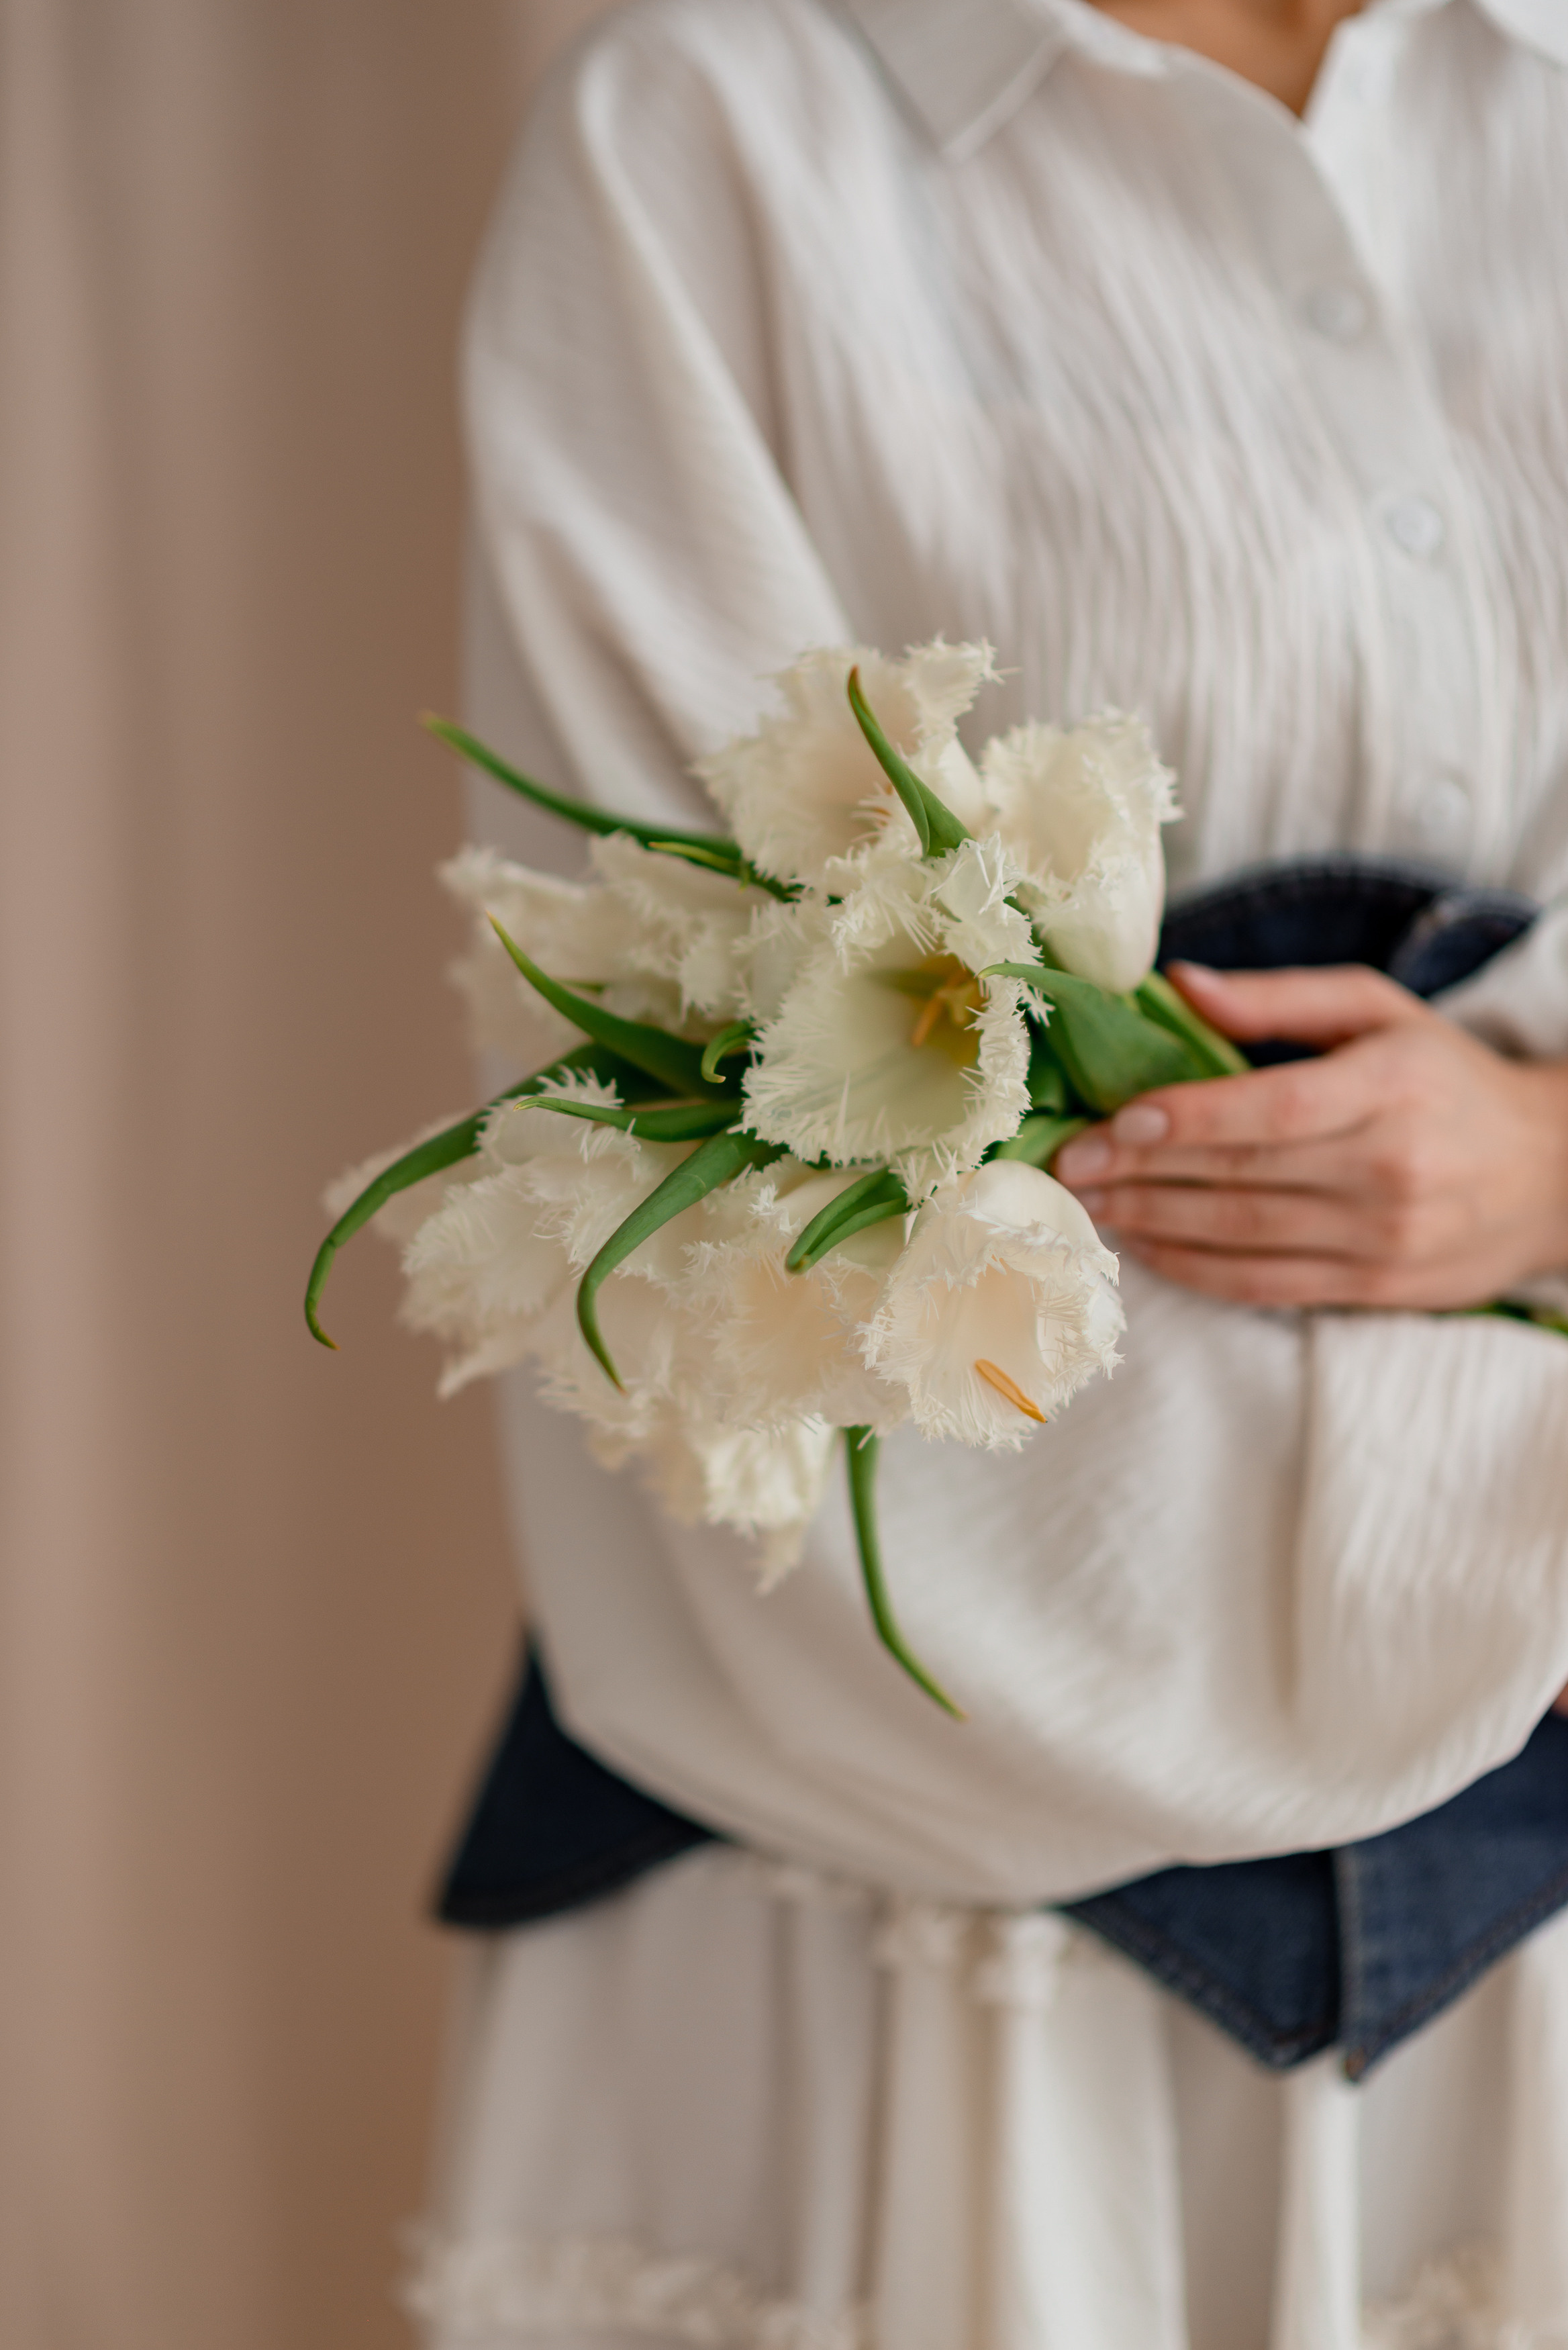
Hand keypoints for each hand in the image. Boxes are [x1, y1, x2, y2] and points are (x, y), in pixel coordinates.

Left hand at [1052, 962, 1567, 1310]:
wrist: (1551, 1172)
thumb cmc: (1445, 1078)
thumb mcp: (1379, 1010)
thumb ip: (1280, 996)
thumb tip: (1178, 984)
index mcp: (1390, 1086)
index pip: (1271, 1109)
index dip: (1184, 1118)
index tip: (1110, 1121)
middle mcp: (1389, 1168)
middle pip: (1240, 1176)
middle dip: (1139, 1172)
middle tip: (1066, 1165)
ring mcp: (1383, 1238)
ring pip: (1241, 1238)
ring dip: (1150, 1223)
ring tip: (1084, 1204)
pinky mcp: (1376, 1289)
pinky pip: (1265, 1287)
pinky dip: (1193, 1270)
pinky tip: (1141, 1246)